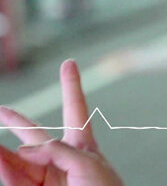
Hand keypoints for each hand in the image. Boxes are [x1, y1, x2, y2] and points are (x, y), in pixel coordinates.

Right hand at [0, 59, 123, 185]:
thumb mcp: (88, 162)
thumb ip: (55, 149)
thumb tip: (21, 150)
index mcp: (83, 145)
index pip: (75, 109)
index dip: (71, 85)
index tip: (69, 63)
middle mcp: (61, 158)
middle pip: (34, 134)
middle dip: (15, 120)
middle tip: (0, 110)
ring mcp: (44, 177)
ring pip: (15, 158)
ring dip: (1, 150)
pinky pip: (11, 177)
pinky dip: (1, 165)